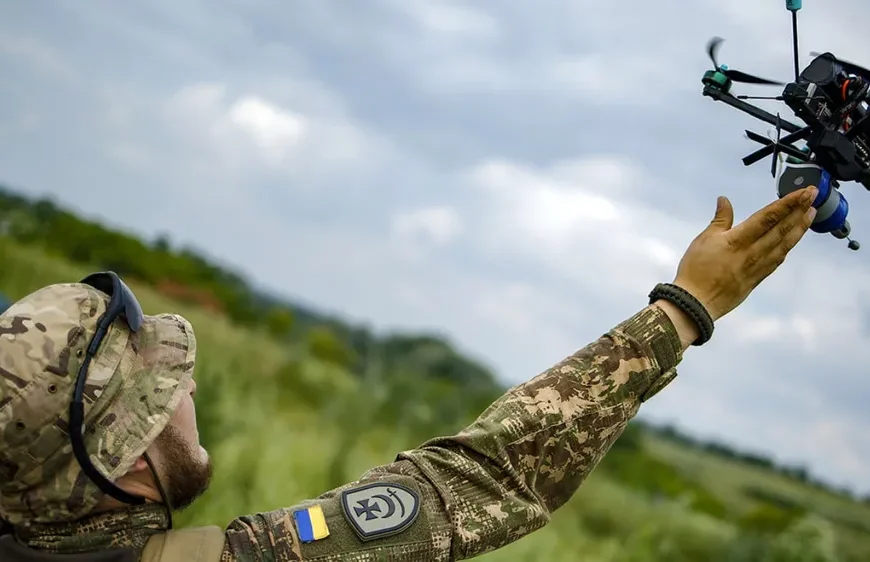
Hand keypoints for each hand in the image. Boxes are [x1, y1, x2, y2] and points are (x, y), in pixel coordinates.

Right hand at [665, 187, 816, 326]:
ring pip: (784, 244)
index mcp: (738, 240)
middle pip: (782, 229)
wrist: (696, 303)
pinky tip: (793, 240)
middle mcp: (753, 253)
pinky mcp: (757, 278)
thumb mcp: (703, 240)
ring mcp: (758, 267)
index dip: (788, 203)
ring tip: (811, 213)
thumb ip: (720, 219)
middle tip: (814, 196)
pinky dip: (788, 247)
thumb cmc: (695, 271)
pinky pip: (777, 260)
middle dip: (799, 210)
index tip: (803, 192)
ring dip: (800, 227)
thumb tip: (724, 201)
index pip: (769, 217)